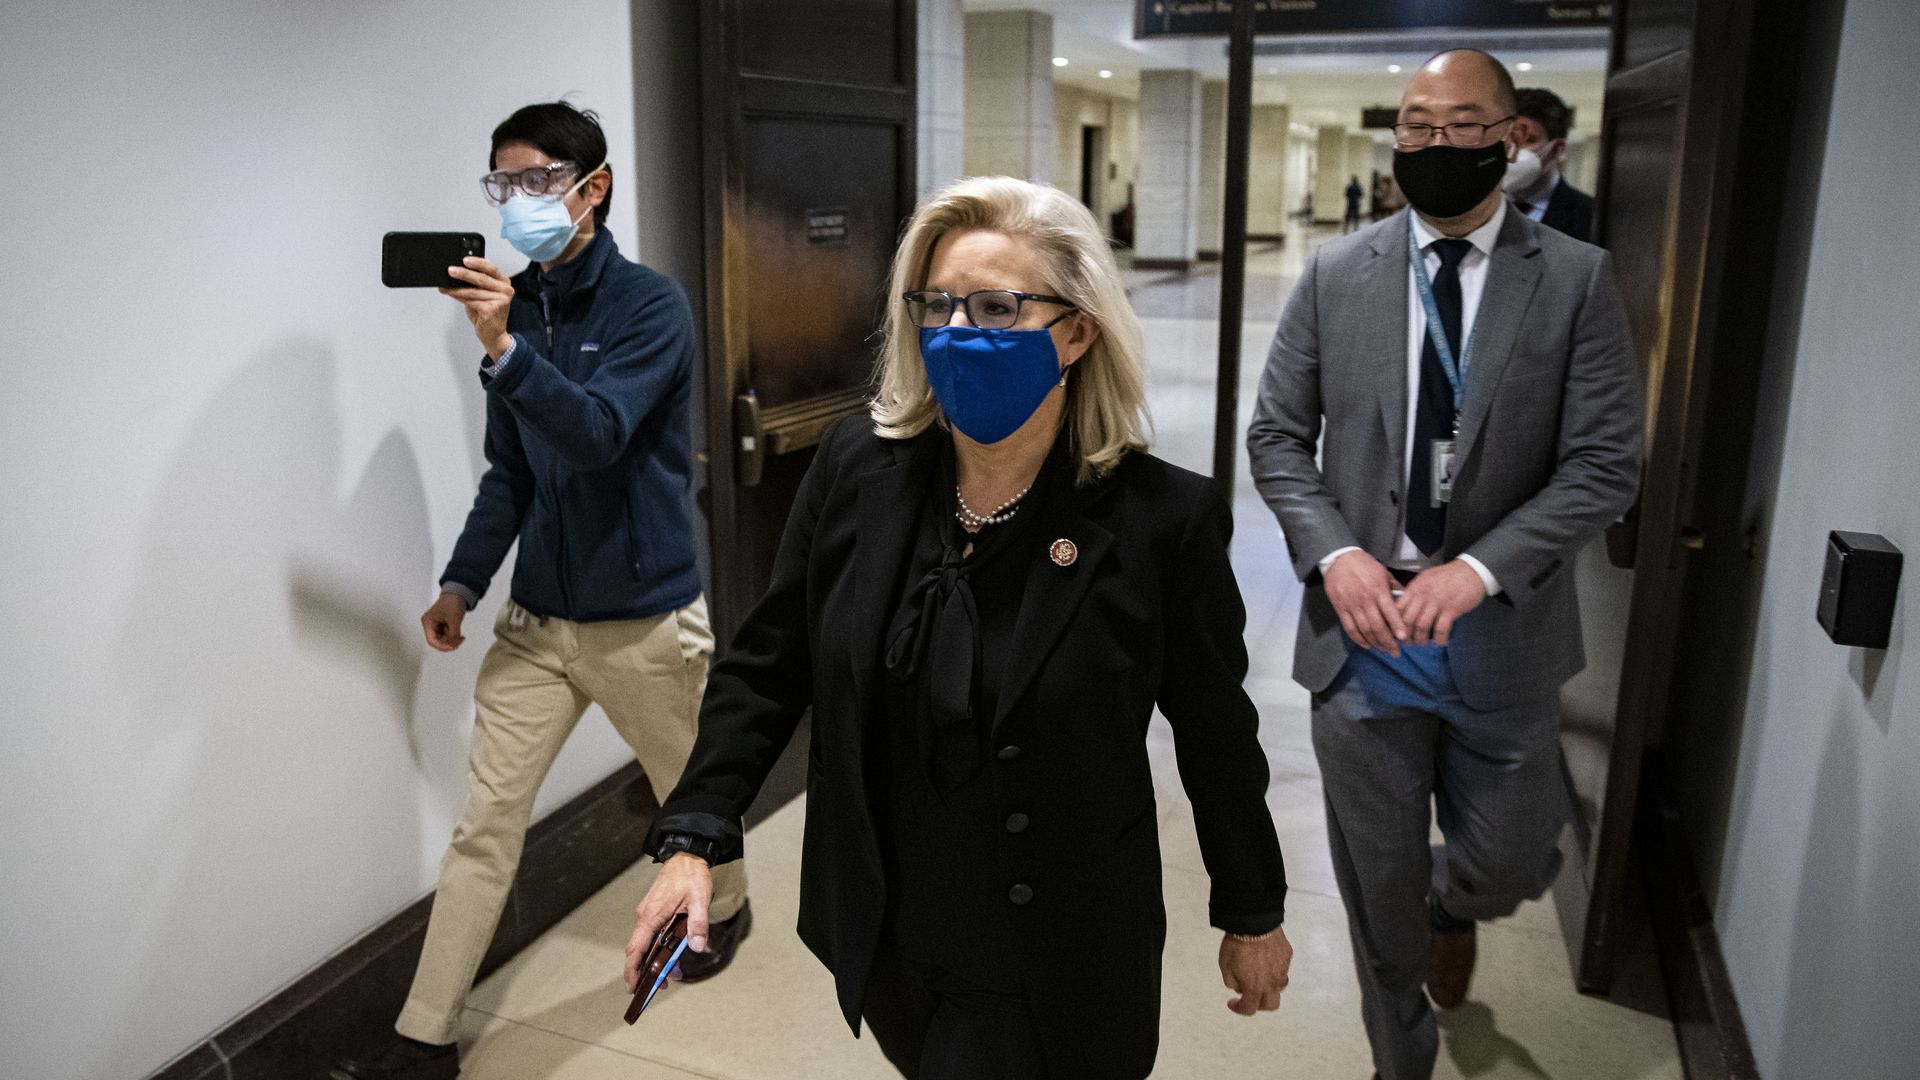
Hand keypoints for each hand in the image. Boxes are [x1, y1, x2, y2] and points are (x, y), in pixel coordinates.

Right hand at [420, 592, 466, 651]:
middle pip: (437, 641)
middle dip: (449, 643)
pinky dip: (454, 637)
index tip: (452, 647)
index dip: (441, 646)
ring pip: (443, 640)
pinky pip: (447, 636)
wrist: (459, 593)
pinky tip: (460, 635)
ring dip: (452, 640)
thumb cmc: (452, 601)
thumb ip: (453, 634)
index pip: (431, 640)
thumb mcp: (454, 619)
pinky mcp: (443, 626)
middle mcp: (430, 624)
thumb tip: (453, 645)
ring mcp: (437, 625)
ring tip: (461, 636)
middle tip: (459, 641)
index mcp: (428, 622)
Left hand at [439, 256, 514, 359]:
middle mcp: (505, 290)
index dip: (478, 263)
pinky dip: (458, 297)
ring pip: (473, 291)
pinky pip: (471, 300)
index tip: (464, 259)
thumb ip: (475, 284)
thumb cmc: (487, 314)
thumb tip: (456, 274)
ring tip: (446, 286)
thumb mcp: (483, 295)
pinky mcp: (492, 310)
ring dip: (456, 288)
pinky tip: (451, 294)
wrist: (494, 335)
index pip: (491, 269)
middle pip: (482, 278)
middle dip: (464, 274)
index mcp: (504, 283)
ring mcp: (500, 300)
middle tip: (451, 271)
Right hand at [625, 853, 712, 992]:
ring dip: (654, 961)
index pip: (636, 949)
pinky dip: (657, 949)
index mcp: (651, 916)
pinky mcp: (653, 912)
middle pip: (638, 951)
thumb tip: (697, 947)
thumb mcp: (699, 899)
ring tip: (673, 973)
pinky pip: (650, 936)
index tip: (633, 988)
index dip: (632, 970)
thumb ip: (698, 924)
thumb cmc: (691, 876)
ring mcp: (647, 914)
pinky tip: (672, 955)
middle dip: (646, 972)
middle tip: (661, 987)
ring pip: (645, 944)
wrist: (686, 856)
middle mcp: (644, 917)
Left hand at [1220, 928, 1293, 1016]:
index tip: (1233, 1003)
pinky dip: (1274, 970)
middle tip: (1248, 995)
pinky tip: (1265, 961)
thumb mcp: (1225, 965)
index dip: (1239, 1009)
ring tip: (1258, 977)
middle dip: (1259, 1004)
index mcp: (1255, 987)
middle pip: (1271, 1004)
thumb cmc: (1237, 943)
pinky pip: (1282, 969)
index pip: (1249, 1009)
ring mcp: (1282, 970)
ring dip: (1269, 987)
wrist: (1254, 921)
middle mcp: (1272, 982)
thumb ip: (1231, 982)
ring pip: (1279, 987)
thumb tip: (1239, 987)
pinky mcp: (1287, 956)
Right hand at [1323, 550, 1407, 655]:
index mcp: (1378, 590)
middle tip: (1395, 652)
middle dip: (1387, 641)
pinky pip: (1349, 627)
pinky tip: (1366, 644)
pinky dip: (1358, 639)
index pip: (1390, 612)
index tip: (1404, 638)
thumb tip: (1407, 600)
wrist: (1339, 559)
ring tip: (1383, 650)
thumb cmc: (1364, 565)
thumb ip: (1394, 587)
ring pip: (1364, 629)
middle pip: (1377, 626)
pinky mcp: (1340, 608)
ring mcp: (1351, 605)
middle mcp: (1365, 599)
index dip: (1397, 626)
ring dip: (1375, 642)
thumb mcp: (1383, 572)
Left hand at [1396, 560, 1487, 645]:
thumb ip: (1415, 591)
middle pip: (1407, 620)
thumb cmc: (1448, 576)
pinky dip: (1439, 639)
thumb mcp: (1426, 578)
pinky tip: (1440, 642)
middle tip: (1408, 642)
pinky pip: (1440, 629)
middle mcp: (1423, 595)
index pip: (1398, 608)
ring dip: (1421, 639)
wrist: (1471, 571)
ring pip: (1421, 626)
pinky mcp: (1451, 609)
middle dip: (1406, 635)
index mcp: (1415, 587)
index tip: (1397, 632)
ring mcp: (1437, 602)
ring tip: (1422, 643)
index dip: (1395, 623)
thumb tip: (1404, 606)